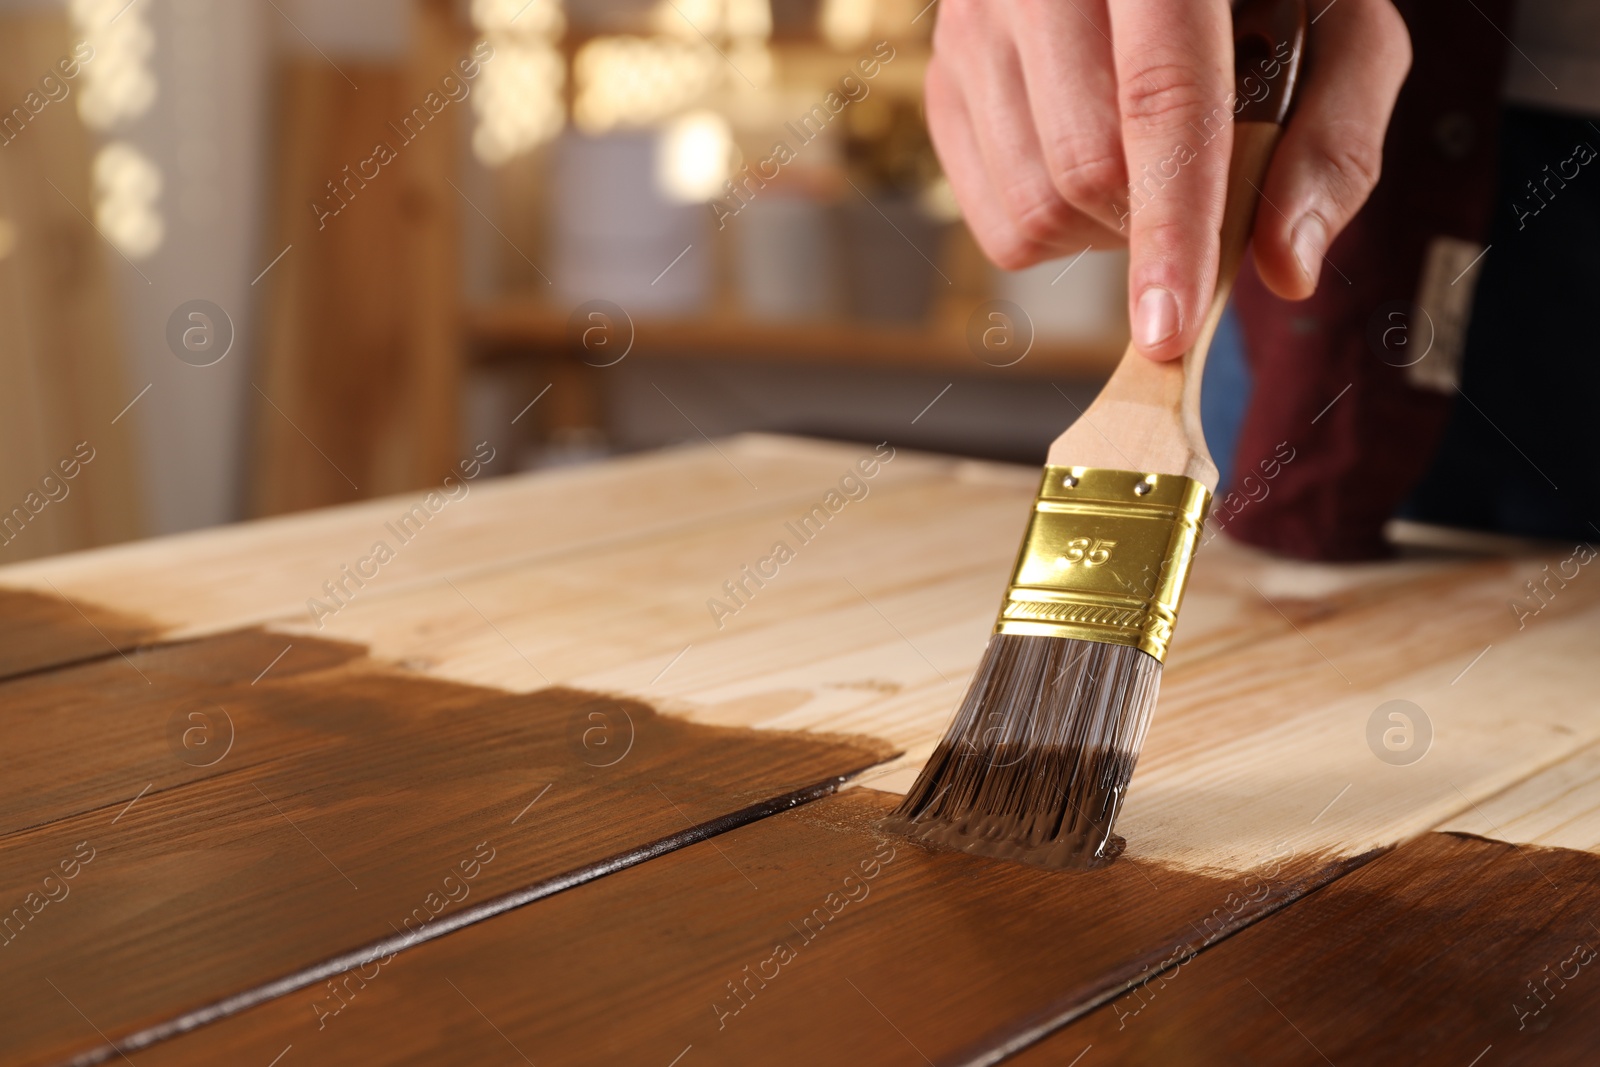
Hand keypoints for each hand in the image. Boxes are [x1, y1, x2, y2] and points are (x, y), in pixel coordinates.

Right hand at [924, 0, 1410, 359]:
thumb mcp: (1341, 36)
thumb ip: (1335, 143)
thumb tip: (1284, 270)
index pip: (1161, 100)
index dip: (1171, 226)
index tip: (1172, 328)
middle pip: (1085, 169)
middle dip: (1151, 224)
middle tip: (1197, 193)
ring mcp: (974, 25)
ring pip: (1030, 205)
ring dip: (1104, 233)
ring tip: (1144, 171)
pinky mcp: (942, 77)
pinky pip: (992, 219)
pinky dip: (1055, 232)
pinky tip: (1089, 172)